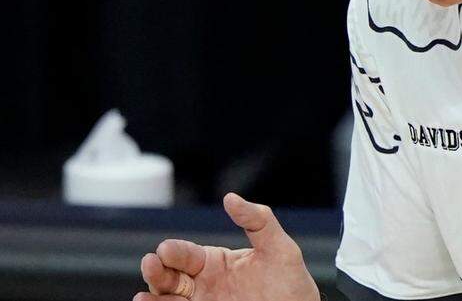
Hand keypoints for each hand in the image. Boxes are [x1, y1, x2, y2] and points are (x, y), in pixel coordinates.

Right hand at [135, 193, 319, 300]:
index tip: (166, 250)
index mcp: (215, 261)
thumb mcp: (279, 247)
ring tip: (144, 296)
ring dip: (154, 295)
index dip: (174, 251)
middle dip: (156, 270)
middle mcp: (202, 284)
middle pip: (169, 276)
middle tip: (151, 264)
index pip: (186, 254)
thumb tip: (231, 197)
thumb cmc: (291, 283)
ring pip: (167, 298)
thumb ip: (258, 221)